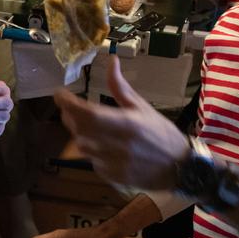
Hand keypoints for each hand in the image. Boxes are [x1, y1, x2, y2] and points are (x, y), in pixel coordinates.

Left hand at [53, 56, 188, 189]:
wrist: (178, 168)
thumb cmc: (161, 133)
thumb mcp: (143, 107)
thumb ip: (121, 87)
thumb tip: (111, 61)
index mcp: (126, 123)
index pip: (87, 113)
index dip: (68, 103)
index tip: (60, 94)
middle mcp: (117, 144)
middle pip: (79, 129)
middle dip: (70, 116)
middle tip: (72, 108)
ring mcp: (113, 163)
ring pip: (82, 145)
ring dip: (80, 133)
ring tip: (90, 126)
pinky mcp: (111, 176)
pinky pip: (91, 160)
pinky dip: (92, 150)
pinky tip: (104, 145)